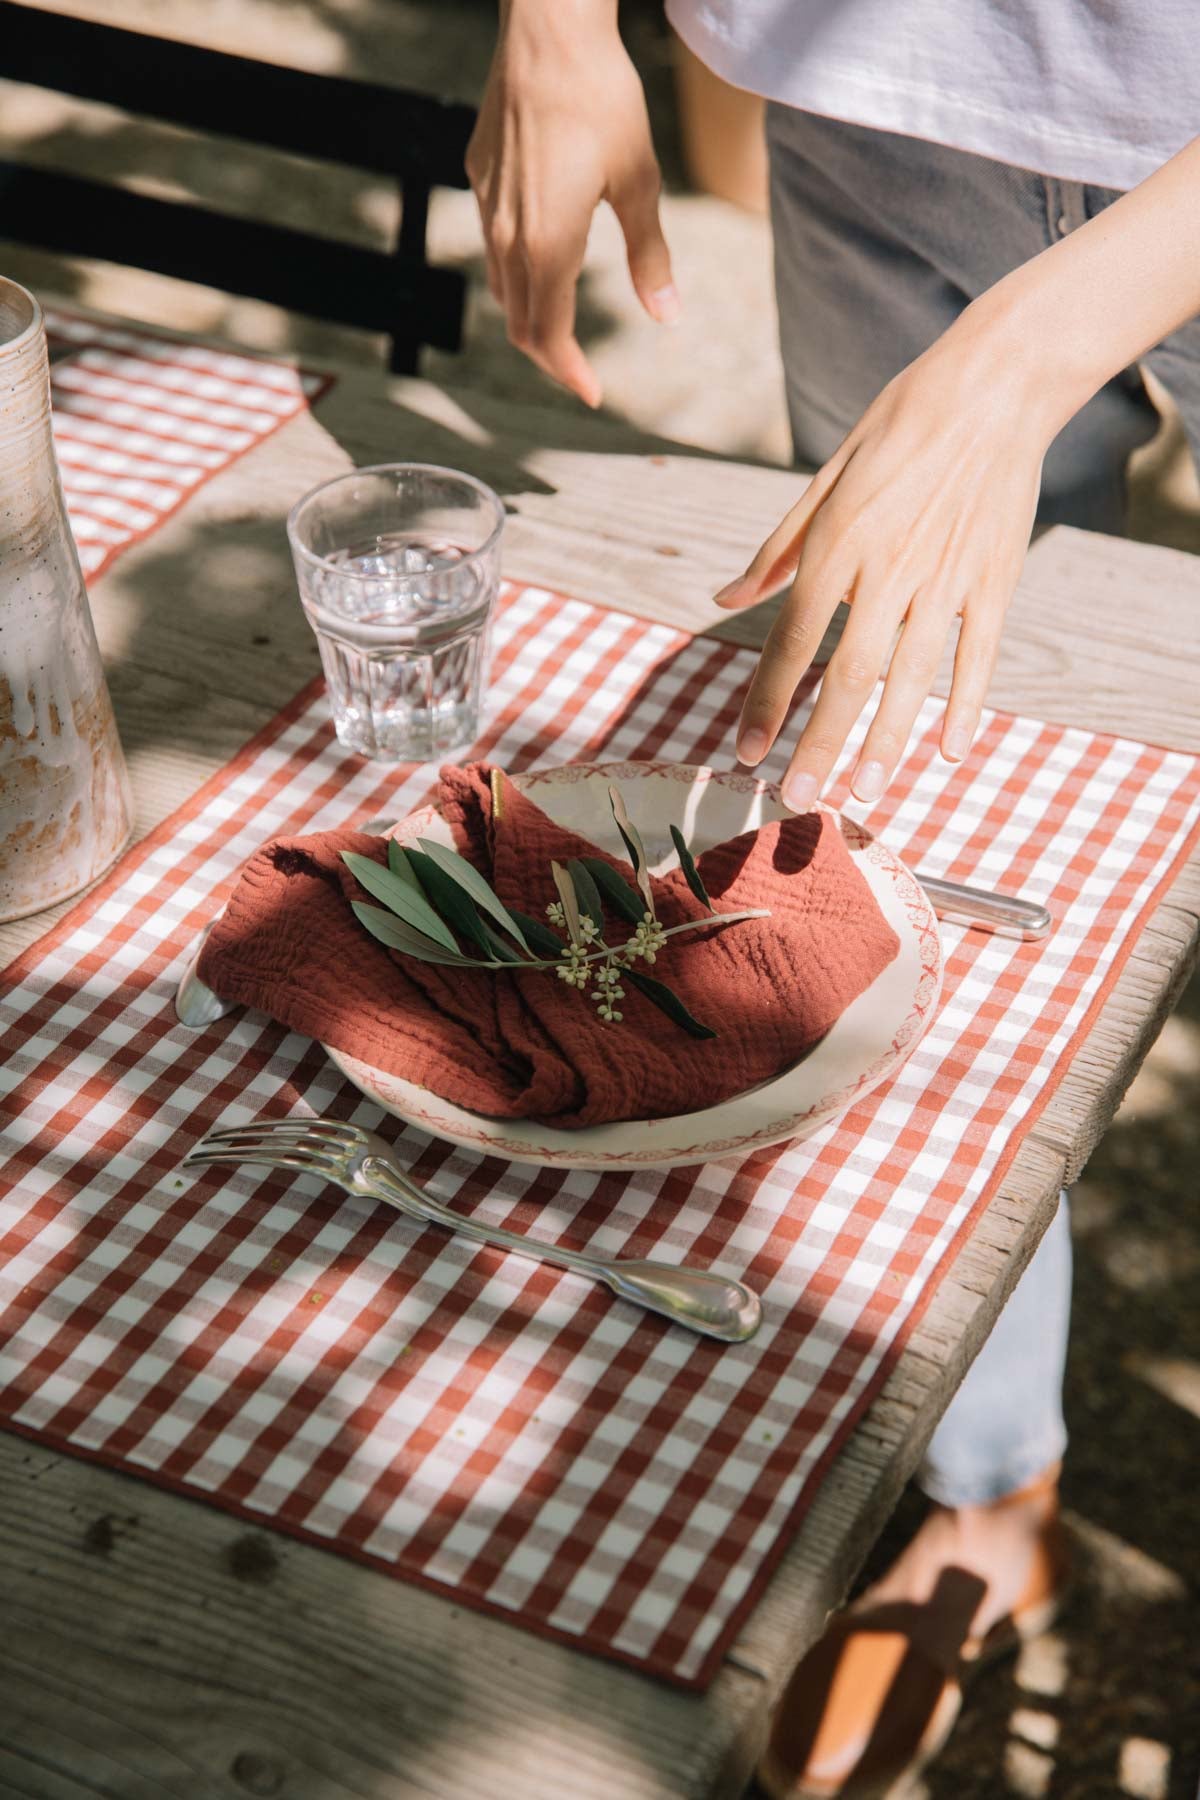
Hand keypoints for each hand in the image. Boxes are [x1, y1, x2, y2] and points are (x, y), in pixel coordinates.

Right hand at [466, 0, 677, 408]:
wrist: (548, 32)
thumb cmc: (602, 101)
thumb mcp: (640, 182)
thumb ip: (650, 256)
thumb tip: (668, 316)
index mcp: (547, 246)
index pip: (550, 336)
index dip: (571, 373)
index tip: (593, 394)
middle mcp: (507, 236)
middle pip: (520, 322)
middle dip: (551, 356)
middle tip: (580, 372)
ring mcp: (487, 205)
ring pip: (503, 285)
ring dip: (531, 315)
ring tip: (561, 324)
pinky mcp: (480, 176)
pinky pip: (493, 241)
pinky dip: (517, 269)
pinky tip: (541, 255)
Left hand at [715, 316, 1052, 807]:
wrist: (993, 385)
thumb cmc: (899, 425)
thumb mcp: (826, 477)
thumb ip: (778, 549)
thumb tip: (726, 596)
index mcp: (838, 545)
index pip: (792, 642)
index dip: (766, 703)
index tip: (745, 753)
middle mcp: (888, 571)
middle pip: (847, 677)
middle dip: (819, 744)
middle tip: (797, 800)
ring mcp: (947, 580)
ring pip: (911, 679)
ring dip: (885, 742)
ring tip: (865, 793)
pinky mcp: (995, 580)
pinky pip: (978, 657)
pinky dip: (965, 705)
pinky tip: (951, 752)